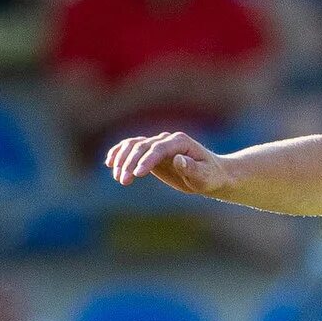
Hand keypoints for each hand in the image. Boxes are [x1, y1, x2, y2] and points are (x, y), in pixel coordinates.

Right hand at [104, 131, 228, 194]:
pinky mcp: (152, 153)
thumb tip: (178, 159)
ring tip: (118, 177)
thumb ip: (192, 168)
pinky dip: (120, 154)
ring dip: (122, 159)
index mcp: (180, 142)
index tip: (137, 174)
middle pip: (142, 146)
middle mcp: (166, 140)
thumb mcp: (205, 176)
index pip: (158, 148)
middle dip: (130, 162)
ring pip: (134, 145)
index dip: (146, 160)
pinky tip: (110, 163)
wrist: (211, 175)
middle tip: (123, 180)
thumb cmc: (210, 176)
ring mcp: (158, 144)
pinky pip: (132, 149)